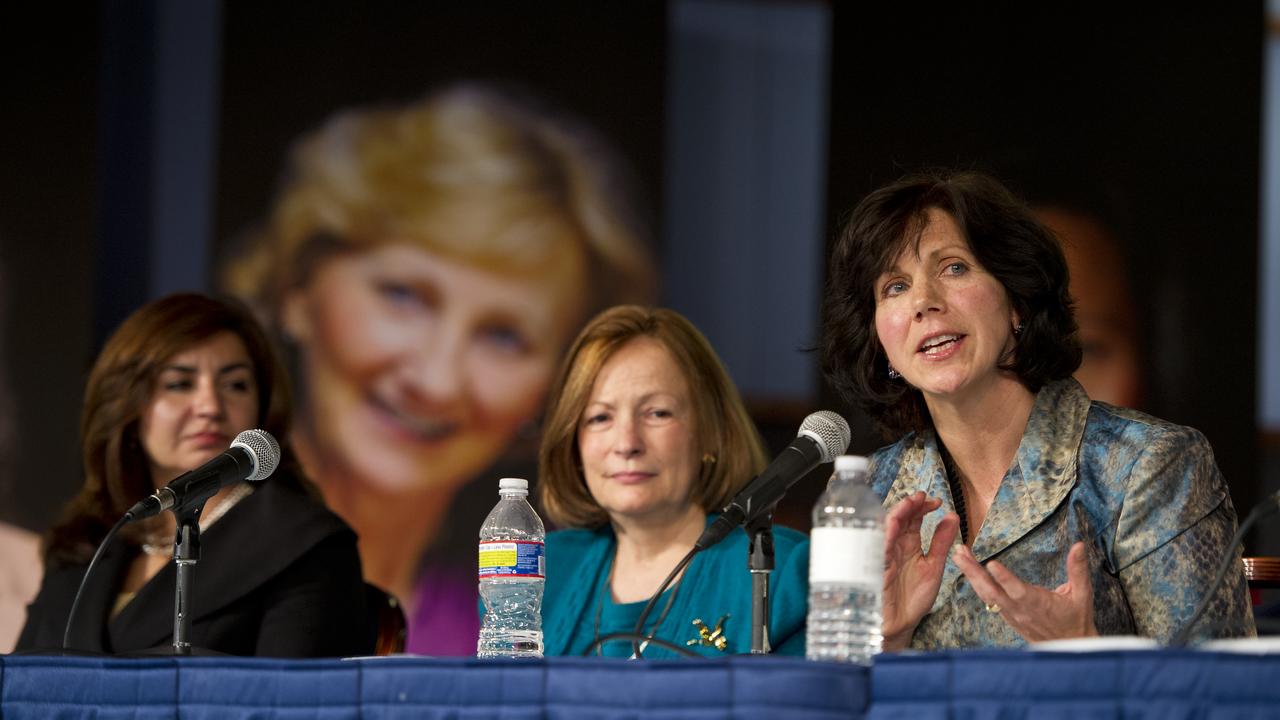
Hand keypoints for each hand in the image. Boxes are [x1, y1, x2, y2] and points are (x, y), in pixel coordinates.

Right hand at [882, 491, 959, 650]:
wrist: (901, 625)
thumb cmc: (914, 598)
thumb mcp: (934, 566)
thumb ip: (942, 542)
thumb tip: (952, 516)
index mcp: (909, 545)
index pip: (914, 519)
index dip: (923, 507)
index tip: (937, 502)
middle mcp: (896, 547)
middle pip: (900, 519)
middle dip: (909, 505)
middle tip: (922, 497)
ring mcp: (885, 556)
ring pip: (887, 529)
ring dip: (897, 515)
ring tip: (909, 503)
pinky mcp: (878, 569)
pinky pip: (879, 549)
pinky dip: (886, 536)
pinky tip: (894, 525)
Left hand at [952, 541, 1097, 641]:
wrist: (1070, 647)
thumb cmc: (1076, 619)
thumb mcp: (1082, 594)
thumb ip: (1078, 569)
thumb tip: (1079, 545)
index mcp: (1037, 604)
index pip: (1018, 591)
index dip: (1005, 579)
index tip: (991, 564)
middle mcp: (1019, 610)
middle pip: (992, 591)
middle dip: (973, 571)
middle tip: (959, 553)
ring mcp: (1010, 614)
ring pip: (986, 595)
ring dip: (971, 575)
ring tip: (958, 556)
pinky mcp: (1007, 616)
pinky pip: (988, 600)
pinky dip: (977, 585)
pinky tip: (968, 571)